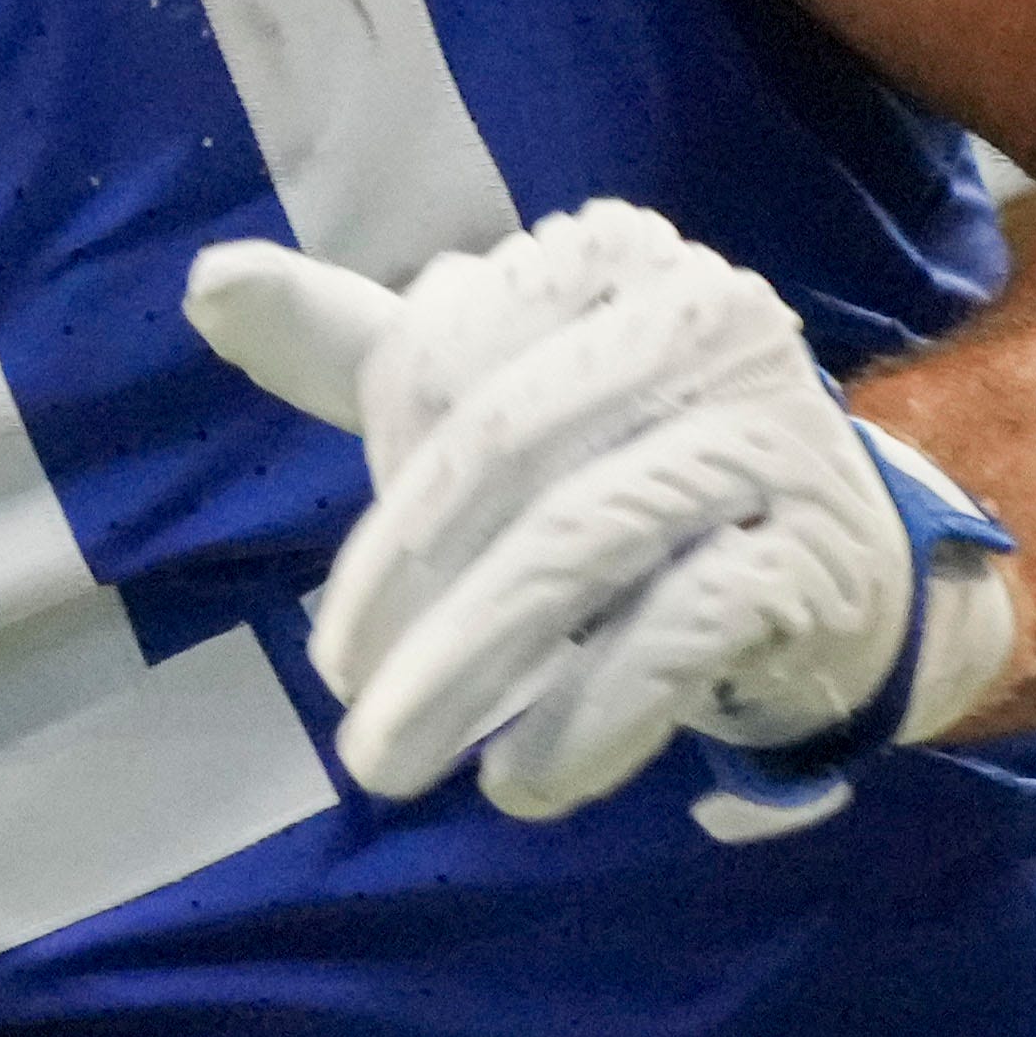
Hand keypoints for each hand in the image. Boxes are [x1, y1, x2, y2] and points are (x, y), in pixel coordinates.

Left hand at [188, 207, 1016, 823]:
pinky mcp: (816, 551)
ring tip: (392, 763)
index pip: (441, 364)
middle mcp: (706, 313)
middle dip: (401, 590)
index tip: (362, 603)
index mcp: (610, 256)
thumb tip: (210, 282)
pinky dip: (582, 720)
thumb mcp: (490, 399)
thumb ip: (361, 351)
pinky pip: (675, 637)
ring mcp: (773, 430)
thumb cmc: (623, 472)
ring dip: (464, 669)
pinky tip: (523, 779)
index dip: (386, 489)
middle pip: (499, 449)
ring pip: (576, 545)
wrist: (825, 574)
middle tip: (344, 704)